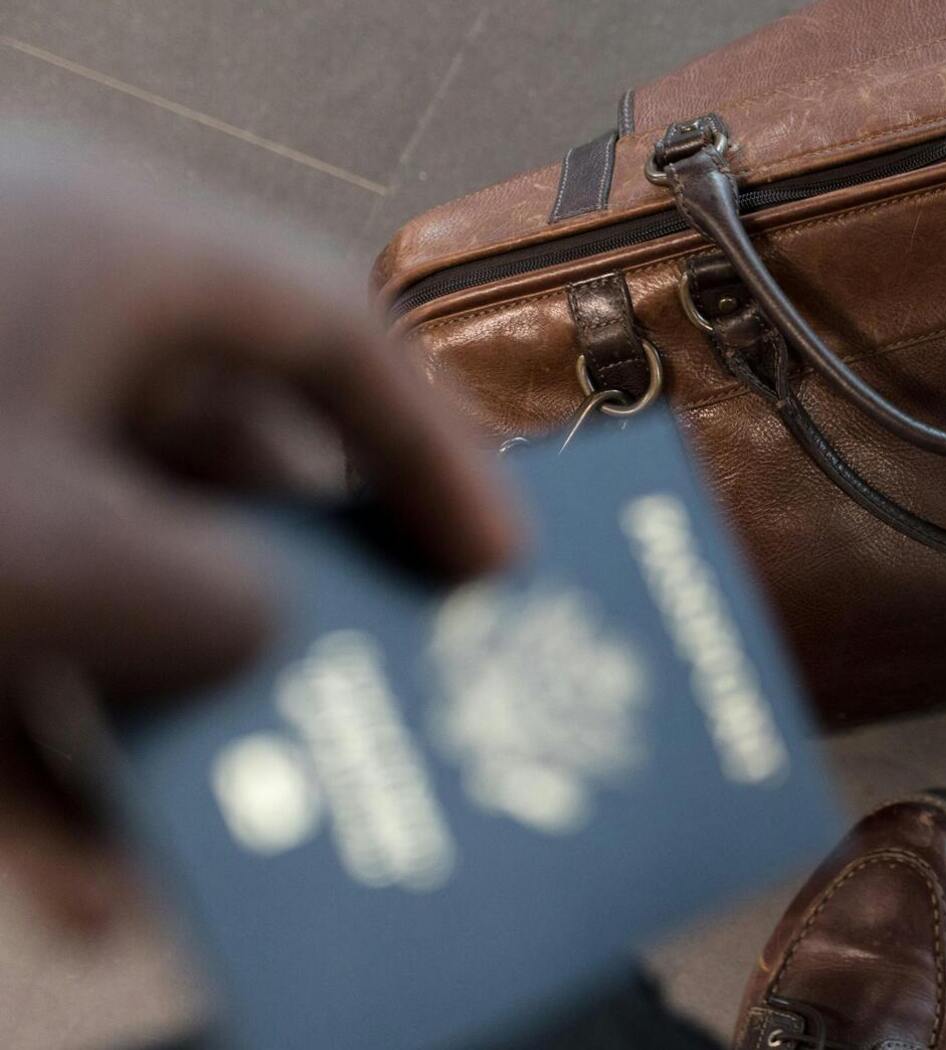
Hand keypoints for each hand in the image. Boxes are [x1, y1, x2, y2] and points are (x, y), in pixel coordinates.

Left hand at [0, 143, 521, 930]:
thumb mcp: (61, 555)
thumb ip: (217, 602)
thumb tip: (253, 634)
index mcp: (106, 253)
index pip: (328, 336)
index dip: (432, 459)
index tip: (498, 574)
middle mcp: (27, 316)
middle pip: (216, 466)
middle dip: (292, 613)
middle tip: (381, 699)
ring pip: (91, 574)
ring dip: (159, 719)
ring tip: (230, 841)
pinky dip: (25, 751)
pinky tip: (69, 882)